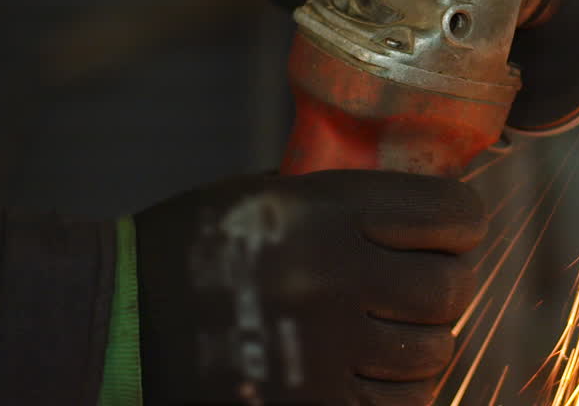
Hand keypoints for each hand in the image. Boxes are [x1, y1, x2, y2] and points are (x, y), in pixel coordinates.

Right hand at [136, 170, 485, 404]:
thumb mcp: (267, 194)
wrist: (116, 323)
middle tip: (427, 284)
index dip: (462, 222)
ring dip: (424, 342)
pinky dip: (399, 391)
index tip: (455, 229)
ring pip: (434, 353)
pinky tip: (374, 372)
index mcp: (323, 212)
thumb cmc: (192, 248)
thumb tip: (422, 210)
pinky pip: (400, 405)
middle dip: (448, 285)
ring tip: (394, 332)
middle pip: (451, 289)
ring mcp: (325, 353)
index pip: (449, 213)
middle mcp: (333, 278)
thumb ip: (344, 200)